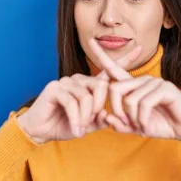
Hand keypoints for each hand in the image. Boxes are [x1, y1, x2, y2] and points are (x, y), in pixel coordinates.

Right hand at [17, 45, 141, 142]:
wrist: (41, 132)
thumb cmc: (65, 126)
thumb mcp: (88, 125)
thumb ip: (101, 119)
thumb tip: (109, 114)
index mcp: (89, 85)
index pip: (108, 70)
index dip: (124, 60)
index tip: (139, 48)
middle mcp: (79, 79)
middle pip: (101, 86)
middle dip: (99, 108)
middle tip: (91, 123)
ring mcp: (66, 81)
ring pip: (87, 97)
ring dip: (86, 117)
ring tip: (80, 129)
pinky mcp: (55, 88)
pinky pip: (73, 102)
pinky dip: (76, 119)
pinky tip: (75, 129)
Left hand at [88, 38, 180, 142]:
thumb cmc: (162, 125)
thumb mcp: (137, 127)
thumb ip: (120, 124)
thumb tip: (107, 118)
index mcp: (134, 86)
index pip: (114, 69)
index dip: (102, 56)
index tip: (90, 41)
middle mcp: (143, 80)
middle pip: (115, 89)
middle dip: (116, 110)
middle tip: (126, 124)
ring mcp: (154, 82)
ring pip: (129, 100)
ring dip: (134, 119)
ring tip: (142, 126)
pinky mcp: (165, 88)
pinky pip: (144, 104)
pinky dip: (142, 120)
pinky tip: (147, 125)